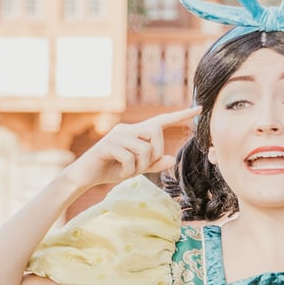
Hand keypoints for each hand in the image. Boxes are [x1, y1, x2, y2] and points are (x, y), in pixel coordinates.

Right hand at [61, 107, 195, 190]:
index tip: (199, 108)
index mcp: (135, 131)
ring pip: (144, 149)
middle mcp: (127, 128)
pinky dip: (128, 171)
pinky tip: (119, 172)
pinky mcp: (107, 145)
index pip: (161, 120)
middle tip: (141, 167)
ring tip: (127, 171)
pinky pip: (129, 158)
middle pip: (155, 134)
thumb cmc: (110, 169)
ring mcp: (117, 135)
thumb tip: (170, 159)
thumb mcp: (135, 168)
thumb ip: (153, 164)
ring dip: (139, 166)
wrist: (84, 176)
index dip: (181, 115)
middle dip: (154, 154)